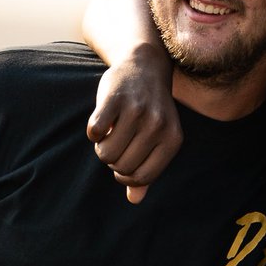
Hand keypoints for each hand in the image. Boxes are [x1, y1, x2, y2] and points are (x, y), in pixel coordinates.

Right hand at [87, 52, 181, 202]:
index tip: (122, 164)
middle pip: (122, 166)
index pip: (142, 177)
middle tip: (115, 143)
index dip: (126, 175)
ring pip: (106, 153)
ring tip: (109, 133)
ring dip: (102, 147)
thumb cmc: (150, 108)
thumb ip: (148, 167)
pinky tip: (102, 119)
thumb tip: (134, 199)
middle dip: (113, 160)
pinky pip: (94, 132)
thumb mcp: (158, 137)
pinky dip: (93, 132)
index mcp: (172, 138)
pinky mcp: (115, 99)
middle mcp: (158, 125)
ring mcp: (137, 111)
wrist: (145, 65)